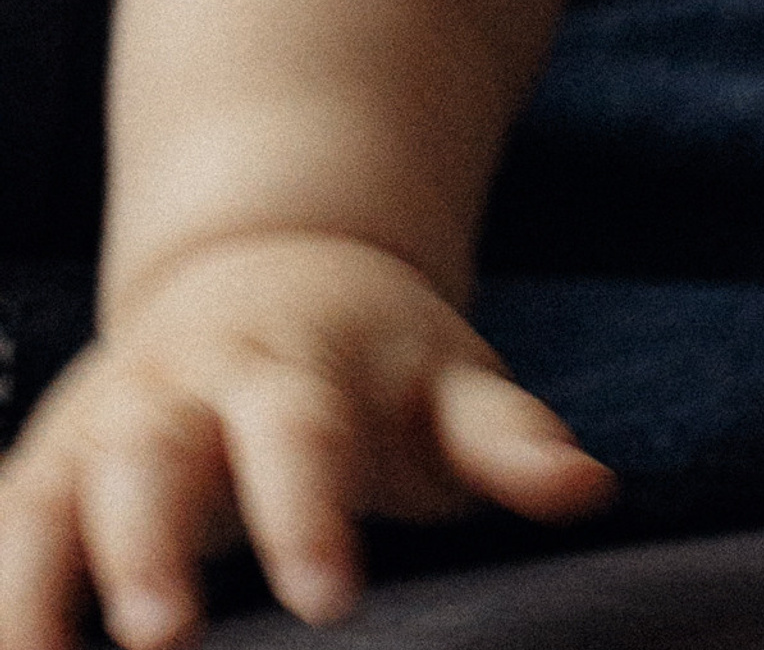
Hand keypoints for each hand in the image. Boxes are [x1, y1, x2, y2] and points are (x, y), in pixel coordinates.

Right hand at [0, 233, 612, 649]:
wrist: (271, 267)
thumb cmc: (377, 360)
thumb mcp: (451, 381)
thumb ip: (512, 440)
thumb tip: (589, 486)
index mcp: (295, 367)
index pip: (303, 438)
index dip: (312, 517)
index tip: (331, 597)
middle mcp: (184, 389)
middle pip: (155, 460)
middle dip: (151, 549)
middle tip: (168, 640)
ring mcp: (102, 423)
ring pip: (52, 496)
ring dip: (35, 585)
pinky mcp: (44, 464)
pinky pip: (4, 528)